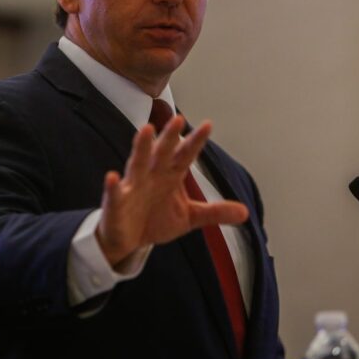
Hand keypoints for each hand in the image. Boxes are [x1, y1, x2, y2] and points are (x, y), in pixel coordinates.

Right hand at [95, 115, 248, 266]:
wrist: (129, 239)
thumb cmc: (156, 219)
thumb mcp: (189, 217)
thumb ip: (214, 212)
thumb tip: (246, 213)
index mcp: (170, 175)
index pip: (185, 155)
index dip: (196, 141)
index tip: (208, 125)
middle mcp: (152, 175)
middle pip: (162, 153)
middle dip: (169, 137)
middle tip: (178, 119)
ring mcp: (133, 186)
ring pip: (137, 163)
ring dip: (141, 147)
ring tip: (145, 130)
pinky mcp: (116, 202)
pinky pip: (114, 193)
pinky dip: (112, 186)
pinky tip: (112, 177)